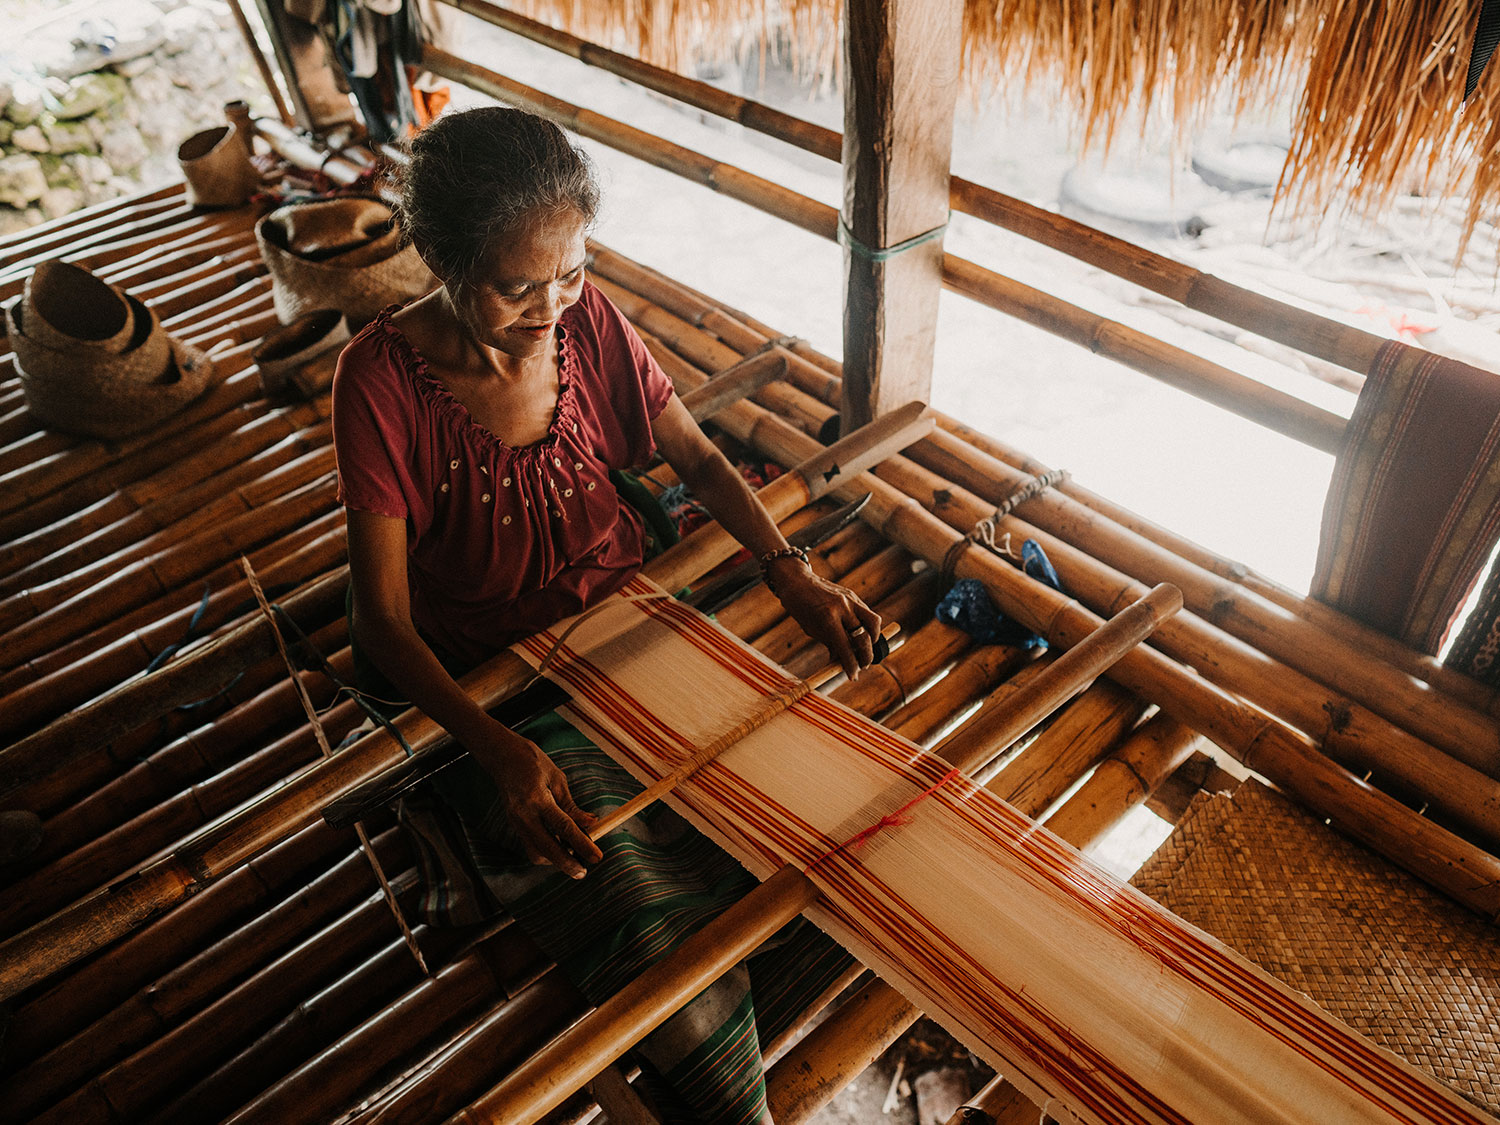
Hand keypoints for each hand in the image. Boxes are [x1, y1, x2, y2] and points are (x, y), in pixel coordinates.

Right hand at [478, 729, 602, 877]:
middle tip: (582, 873)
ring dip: (554, 859)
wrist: (502, 756)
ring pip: (535, 852)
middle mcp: (524, 815)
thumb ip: (571, 806)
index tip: (597, 858)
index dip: (582, 845)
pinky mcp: (513, 824)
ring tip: (573, 856)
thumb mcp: (557, 779)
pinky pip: (530, 844)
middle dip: (565, 864)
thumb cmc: (533, 762)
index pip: (564, 828)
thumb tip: (591, 824)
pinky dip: (546, 850)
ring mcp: (515, 821)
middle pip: (546, 849)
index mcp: (538, 799)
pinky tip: (559, 845)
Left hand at [766, 557, 882, 678]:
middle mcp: (843, 608)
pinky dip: (867, 626)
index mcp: (828, 618)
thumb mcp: (813, 630)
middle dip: (866, 656)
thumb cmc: (801, 609)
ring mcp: (850, 600)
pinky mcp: (853, 595)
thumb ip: (831, 644)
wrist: (798, 581)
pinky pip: (867, 613)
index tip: (852, 676)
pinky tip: (861, 634)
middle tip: (863, 665)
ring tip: (866, 648)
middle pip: (864, 637)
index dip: (851, 665)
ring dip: (873, 638)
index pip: (846, 647)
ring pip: (874, 622)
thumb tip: (842, 663)